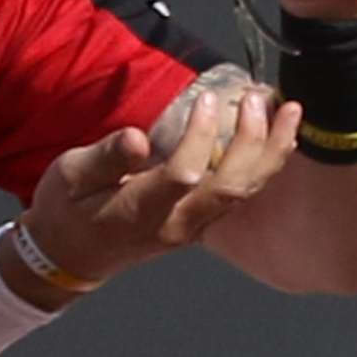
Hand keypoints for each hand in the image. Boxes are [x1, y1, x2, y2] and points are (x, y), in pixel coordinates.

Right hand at [17, 65, 298, 286]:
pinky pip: (239, 196)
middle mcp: (175, 224)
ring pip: (243, 194)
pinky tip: (277, 139)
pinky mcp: (198, 224)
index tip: (203, 99)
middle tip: (257, 98)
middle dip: (252, 141)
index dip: (199, 136)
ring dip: (271, 153)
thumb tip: (138, 138)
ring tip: (291, 112)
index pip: (183, 174)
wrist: (68, 257)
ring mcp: (191, 228)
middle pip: (230, 187)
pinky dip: (262, 166)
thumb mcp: (69, 177)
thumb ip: (105, 158)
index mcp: (140, 212)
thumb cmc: (65, 211)